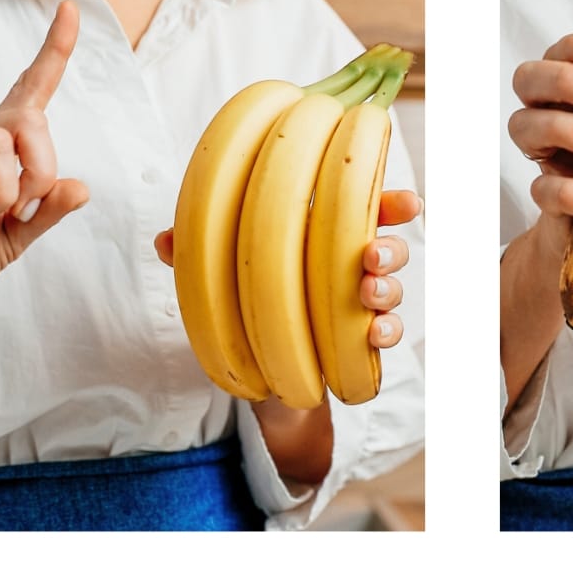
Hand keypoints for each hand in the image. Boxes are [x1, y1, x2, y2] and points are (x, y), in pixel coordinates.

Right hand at [0, 0, 89, 327]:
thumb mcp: (16, 239)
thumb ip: (46, 213)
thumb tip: (79, 186)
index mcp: (5, 151)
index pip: (33, 91)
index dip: (54, 51)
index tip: (70, 9)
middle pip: (32, 121)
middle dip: (40, 170)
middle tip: (19, 210)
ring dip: (2, 194)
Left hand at [153, 189, 421, 350]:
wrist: (259, 369)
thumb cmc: (247, 298)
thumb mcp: (219, 271)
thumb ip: (198, 252)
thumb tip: (166, 242)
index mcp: (325, 233)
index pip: (363, 207)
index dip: (390, 202)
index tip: (406, 203)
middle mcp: (350, 265)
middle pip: (387, 247)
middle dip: (389, 248)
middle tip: (372, 254)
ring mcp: (359, 305)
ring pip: (390, 289)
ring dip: (387, 289)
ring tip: (368, 292)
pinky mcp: (359, 343)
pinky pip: (385, 334)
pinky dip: (385, 332)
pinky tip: (373, 333)